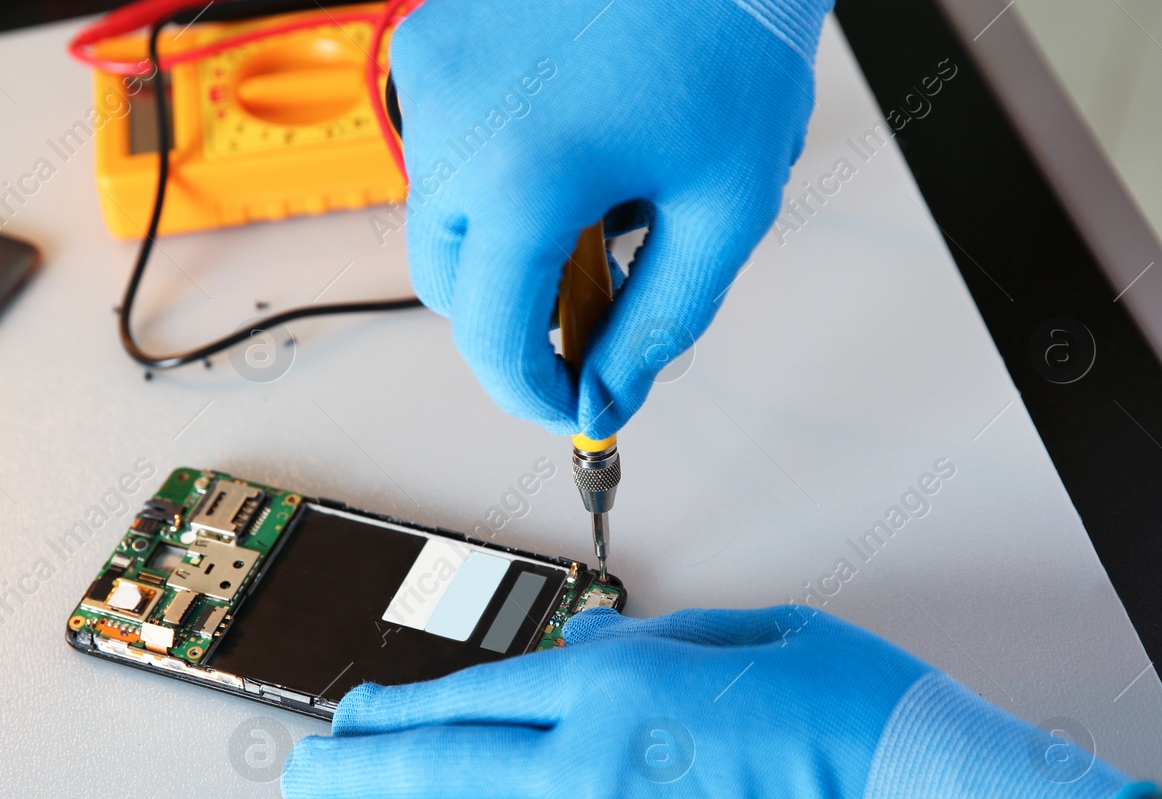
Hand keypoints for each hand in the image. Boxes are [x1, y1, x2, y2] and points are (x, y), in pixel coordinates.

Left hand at [267, 607, 1161, 798]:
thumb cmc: (872, 738)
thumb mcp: (764, 638)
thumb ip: (657, 638)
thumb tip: (585, 641)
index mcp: (617, 686)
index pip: (475, 695)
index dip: (399, 711)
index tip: (355, 719)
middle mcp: (585, 769)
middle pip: (436, 772)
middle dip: (353, 779)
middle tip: (301, 784)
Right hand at [390, 0, 828, 437]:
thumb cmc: (731, 36)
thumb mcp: (723, 209)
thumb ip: (657, 324)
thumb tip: (607, 396)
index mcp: (526, 177)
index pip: (490, 337)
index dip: (531, 390)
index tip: (568, 400)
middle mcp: (455, 127)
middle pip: (446, 286)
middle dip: (513, 309)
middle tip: (596, 292)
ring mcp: (432, 79)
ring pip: (435, 219)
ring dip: (499, 237)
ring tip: (593, 194)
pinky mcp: (430, 44)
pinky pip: (440, 147)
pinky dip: (489, 170)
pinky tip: (562, 138)